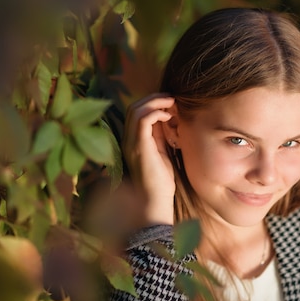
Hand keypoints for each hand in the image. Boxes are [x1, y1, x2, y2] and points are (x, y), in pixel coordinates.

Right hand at [123, 93, 175, 225]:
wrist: (154, 203)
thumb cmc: (161, 182)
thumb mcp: (161, 152)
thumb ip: (160, 135)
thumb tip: (168, 116)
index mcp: (132, 140)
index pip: (135, 112)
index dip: (151, 103)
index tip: (170, 103)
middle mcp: (127, 139)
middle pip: (133, 107)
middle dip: (153, 98)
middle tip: (172, 98)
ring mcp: (130, 143)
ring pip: (136, 110)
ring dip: (155, 102)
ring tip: (172, 103)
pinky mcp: (138, 147)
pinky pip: (143, 120)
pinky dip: (156, 112)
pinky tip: (169, 117)